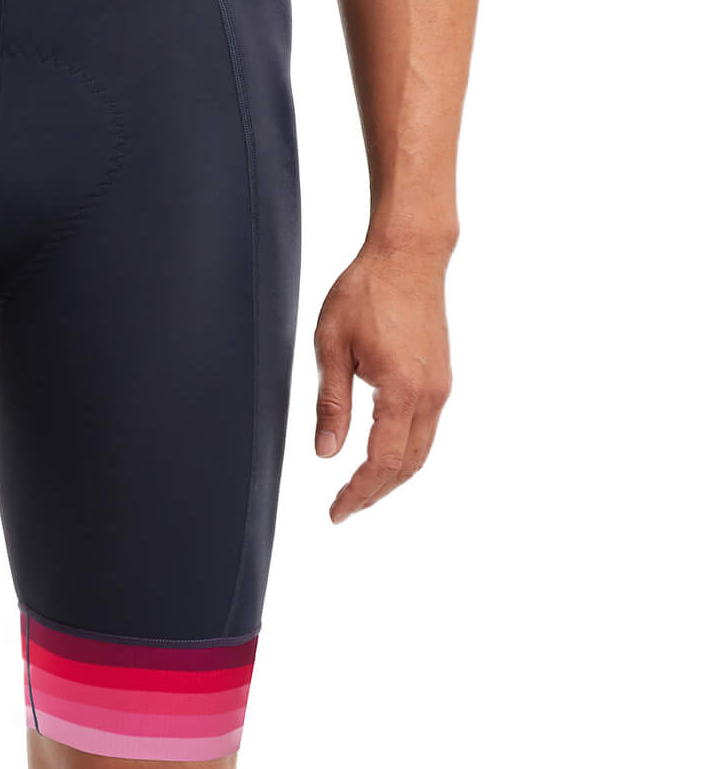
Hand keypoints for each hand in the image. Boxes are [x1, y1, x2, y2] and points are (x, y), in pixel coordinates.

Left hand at [313, 245, 452, 522]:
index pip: (382, 461)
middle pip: (407, 466)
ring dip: (392, 476)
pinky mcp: (441, 378)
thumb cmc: (365, 291)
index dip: (358, 492)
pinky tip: (382, 455)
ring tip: (360, 490)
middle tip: (344, 509)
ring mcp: (440, 388)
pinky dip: (405, 454)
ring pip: (421, 452)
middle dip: (375, 493)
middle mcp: (430, 396)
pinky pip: (426, 431)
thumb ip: (331, 402)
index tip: (336, 512)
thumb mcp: (332, 343)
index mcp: (401, 390)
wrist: (408, 256)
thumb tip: (326, 453)